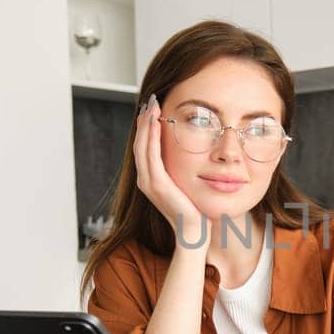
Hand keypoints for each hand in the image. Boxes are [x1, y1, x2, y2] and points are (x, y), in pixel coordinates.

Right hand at [134, 94, 208, 246]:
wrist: (194, 232)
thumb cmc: (193, 211)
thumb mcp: (184, 185)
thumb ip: (179, 171)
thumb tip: (185, 156)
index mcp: (150, 180)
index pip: (144, 148)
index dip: (145, 128)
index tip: (151, 110)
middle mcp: (145, 180)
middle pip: (139, 144)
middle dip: (144, 121)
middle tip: (150, 101)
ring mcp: (149, 182)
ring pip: (142, 146)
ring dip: (145, 124)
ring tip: (151, 106)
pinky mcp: (157, 183)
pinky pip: (151, 154)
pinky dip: (150, 137)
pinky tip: (155, 123)